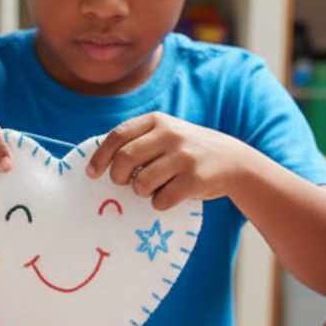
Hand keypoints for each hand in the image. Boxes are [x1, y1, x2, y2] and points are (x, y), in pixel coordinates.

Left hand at [85, 114, 248, 209]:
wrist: (233, 162)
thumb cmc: (188, 152)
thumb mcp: (167, 135)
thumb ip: (139, 141)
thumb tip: (100, 162)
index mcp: (157, 121)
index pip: (118, 136)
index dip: (100, 157)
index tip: (92, 173)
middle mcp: (169, 134)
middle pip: (124, 160)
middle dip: (117, 177)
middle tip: (123, 184)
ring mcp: (183, 157)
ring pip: (140, 184)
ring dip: (142, 192)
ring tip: (155, 188)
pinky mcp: (193, 179)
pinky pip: (160, 200)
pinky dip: (160, 204)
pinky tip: (172, 196)